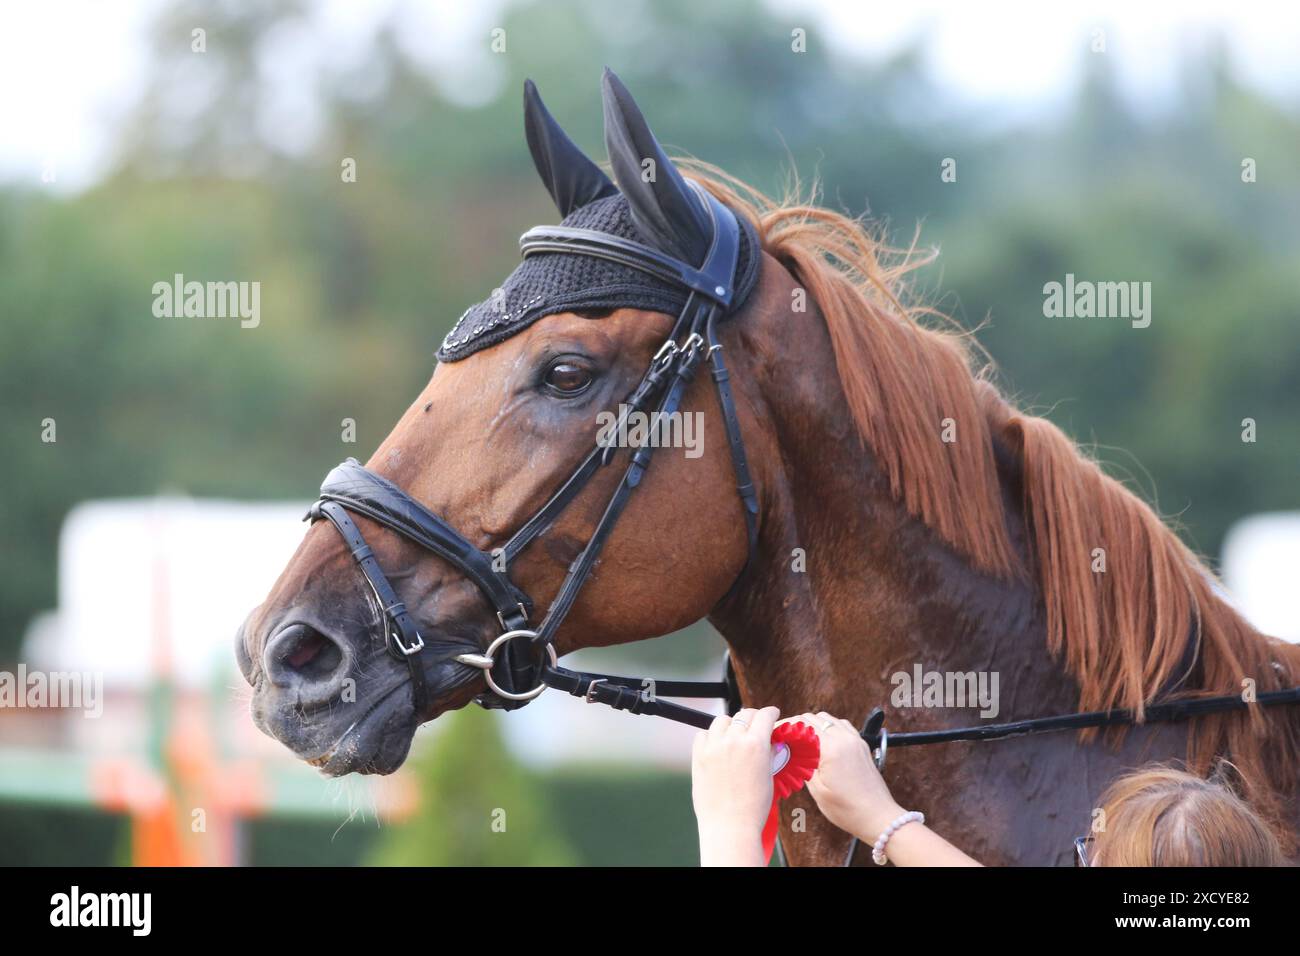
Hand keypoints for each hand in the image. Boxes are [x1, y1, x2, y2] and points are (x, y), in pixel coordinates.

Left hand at [691, 706, 778, 865]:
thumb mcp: (768, 777)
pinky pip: (703, 734)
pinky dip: (710, 736)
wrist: (729, 826)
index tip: (771, 713)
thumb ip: (767, 755)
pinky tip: (716, 745)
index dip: (770, 712)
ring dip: (730, 724)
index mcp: (756, 744)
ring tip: (733, 734)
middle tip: (754, 724)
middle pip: (743, 714)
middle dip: (752, 717)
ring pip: (722, 720)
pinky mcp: (698, 755)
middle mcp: (734, 740)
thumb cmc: (753, 808)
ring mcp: (714, 746)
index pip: (764, 715)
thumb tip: (769, 744)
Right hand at [792, 711, 903, 842]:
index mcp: (832, 748)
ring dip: (812, 725)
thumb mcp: (817, 791)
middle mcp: (845, 738)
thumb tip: (791, 752)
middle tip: (784, 738)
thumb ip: (803, 765)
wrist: (878, 817)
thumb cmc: (849, 809)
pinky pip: (841, 726)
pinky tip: (821, 742)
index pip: (802, 724)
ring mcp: (855, 740)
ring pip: (827, 718)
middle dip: (796, 725)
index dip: (785, 727)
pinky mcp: (861, 745)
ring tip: (801, 740)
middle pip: (813, 718)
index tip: (775, 733)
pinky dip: (828, 728)